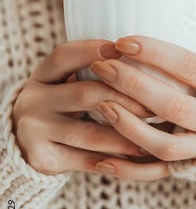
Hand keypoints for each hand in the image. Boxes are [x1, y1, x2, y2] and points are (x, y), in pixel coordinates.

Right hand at [11, 40, 153, 174]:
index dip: (92, 49)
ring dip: (127, 135)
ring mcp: (35, 130)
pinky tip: (138, 156)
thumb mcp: (64, 84)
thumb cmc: (61, 107)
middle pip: (85, 94)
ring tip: (155, 135)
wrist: (28, 145)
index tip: (123, 49)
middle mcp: (33, 100)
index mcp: (42, 76)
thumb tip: (141, 57)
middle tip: (155, 105)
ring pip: (90, 133)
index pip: (65, 56)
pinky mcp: (43, 158)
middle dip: (125, 98)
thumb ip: (92, 72)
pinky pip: (86, 160)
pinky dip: (116, 159)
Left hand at [90, 36, 195, 180]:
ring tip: (101, 105)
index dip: (153, 53)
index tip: (123, 42)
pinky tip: (103, 160)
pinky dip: (130, 170)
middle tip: (102, 67)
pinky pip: (159, 172)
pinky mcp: (195, 168)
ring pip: (164, 144)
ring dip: (128, 126)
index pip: (188, 66)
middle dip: (131, 84)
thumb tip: (158, 39)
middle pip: (171, 103)